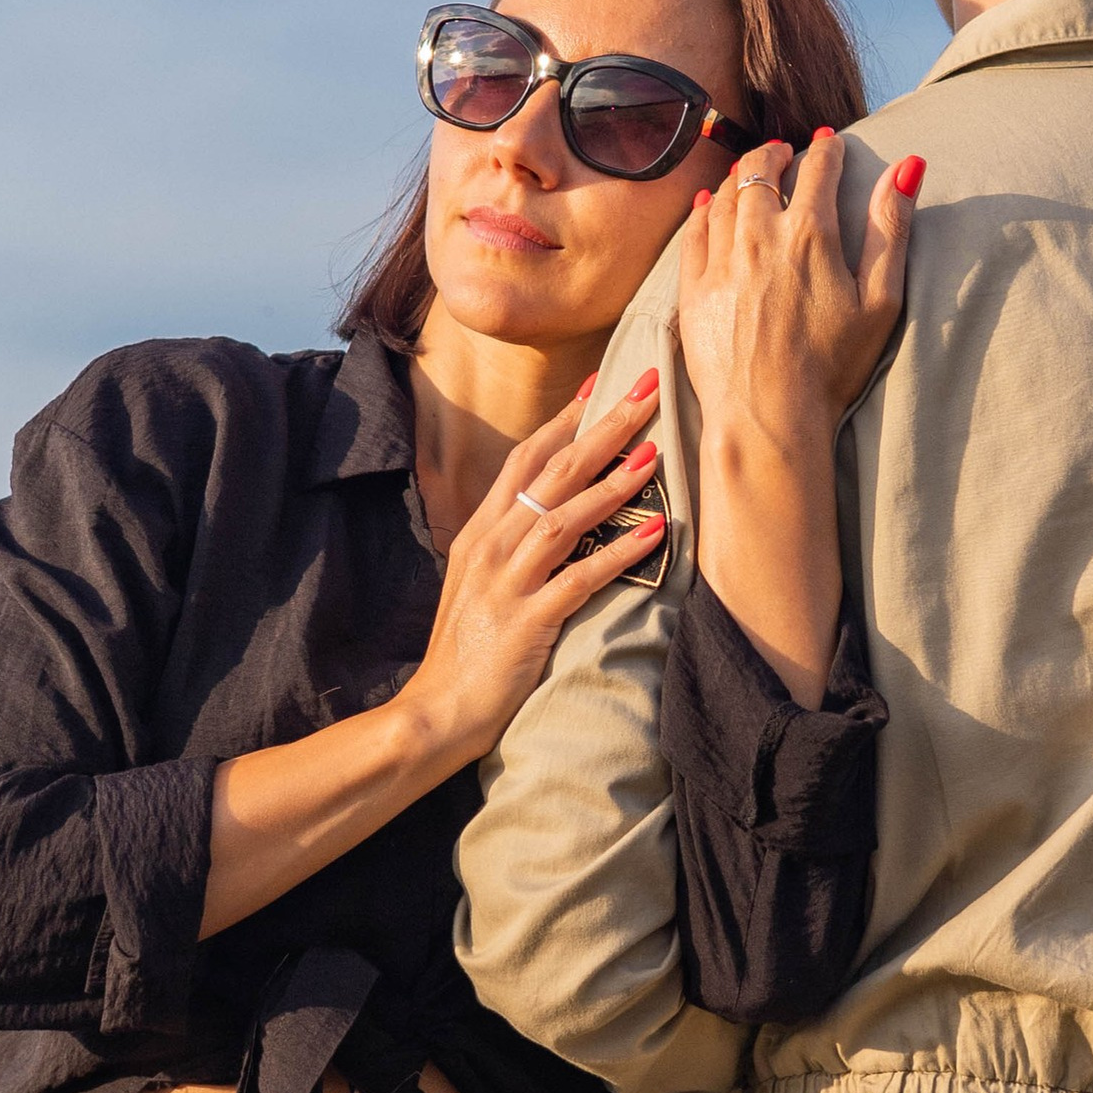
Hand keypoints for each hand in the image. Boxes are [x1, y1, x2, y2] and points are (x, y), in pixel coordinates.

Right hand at [402, 372, 669, 769]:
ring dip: (612, 482)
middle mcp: (492, 545)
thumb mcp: (481, 583)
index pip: (527, 458)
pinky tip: (656, 534)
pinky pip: (579, 579)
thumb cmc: (467, 650)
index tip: (604, 381)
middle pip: (552, 472)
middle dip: (601, 426)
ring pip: (563, 516)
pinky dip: (619, 554)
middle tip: (645, 388)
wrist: (437, 711)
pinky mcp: (526, 621)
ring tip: (654, 452)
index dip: (567, 418)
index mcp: (482, 532)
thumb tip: (552, 516)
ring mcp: (507, 582)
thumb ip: (512, 546)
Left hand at [677, 131, 921, 460]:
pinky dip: (704, 209)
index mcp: (812, 234)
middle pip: (761, 169)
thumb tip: (908, 166)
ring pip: (726, 195)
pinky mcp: (693, 287)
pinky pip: (694, 230)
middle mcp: (761, 236)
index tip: (830, 145)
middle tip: (785, 152)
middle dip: (776, 153)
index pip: (818, 168)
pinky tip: (710, 204)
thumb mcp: (879, 300)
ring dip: (741, 175)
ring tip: (752, 172)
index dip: (827, 150)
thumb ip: (890, 229)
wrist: (768, 417)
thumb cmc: (833, 366)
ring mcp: (722, 260)